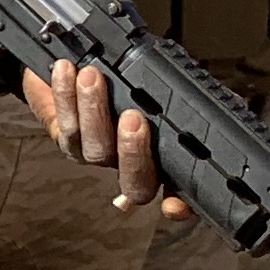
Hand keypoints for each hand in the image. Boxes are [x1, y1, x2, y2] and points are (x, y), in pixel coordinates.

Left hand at [20, 62, 189, 219]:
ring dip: (95, 110)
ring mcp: (96, 154)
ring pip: (96, 149)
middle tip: (132, 118)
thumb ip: (173, 87)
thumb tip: (203, 77)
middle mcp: (129, 163)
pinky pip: (66, 126)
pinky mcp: (66, 140)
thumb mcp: (150, 78)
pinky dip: (65, 95)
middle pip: (136, 182)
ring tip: (92, 78)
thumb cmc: (119, 73)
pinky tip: (66, 72)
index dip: (181, 204)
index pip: (180, 187)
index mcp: (162, 154)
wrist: (68, 65)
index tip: (175, 204)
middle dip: (134, 152)